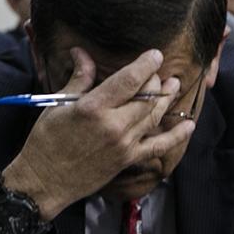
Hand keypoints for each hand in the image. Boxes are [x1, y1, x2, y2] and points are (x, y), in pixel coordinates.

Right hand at [2, 48, 191, 220]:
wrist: (44, 180)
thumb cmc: (45, 141)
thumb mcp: (58, 104)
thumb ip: (79, 78)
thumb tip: (82, 53)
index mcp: (93, 107)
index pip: (129, 79)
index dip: (146, 64)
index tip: (155, 54)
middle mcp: (113, 125)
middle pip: (147, 96)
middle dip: (155, 80)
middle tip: (156, 71)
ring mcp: (124, 144)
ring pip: (154, 116)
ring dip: (167, 98)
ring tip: (175, 84)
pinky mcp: (127, 159)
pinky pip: (159, 146)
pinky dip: (176, 136)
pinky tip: (189, 125)